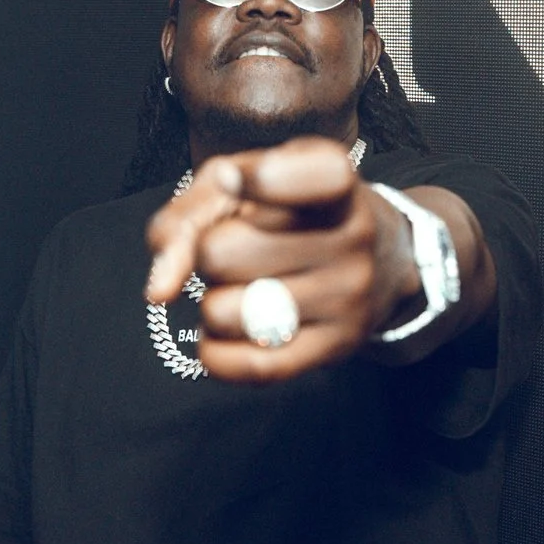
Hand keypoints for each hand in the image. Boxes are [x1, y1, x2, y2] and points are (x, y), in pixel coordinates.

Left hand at [144, 134, 418, 382]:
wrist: (381, 258)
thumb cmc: (291, 211)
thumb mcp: (245, 182)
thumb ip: (188, 216)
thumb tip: (161, 288)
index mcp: (335, 181)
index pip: (290, 177)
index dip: (255, 180)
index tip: (235, 182)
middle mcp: (353, 237)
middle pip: (219, 253)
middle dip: (207, 252)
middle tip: (238, 248)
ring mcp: (347, 297)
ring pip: (222, 312)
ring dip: (210, 303)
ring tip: (241, 288)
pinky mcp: (335, 348)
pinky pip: (250, 365)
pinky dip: (215, 353)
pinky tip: (223, 334)